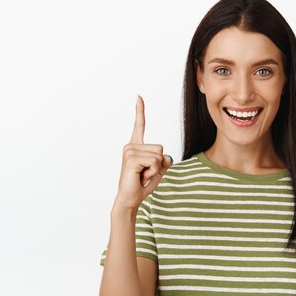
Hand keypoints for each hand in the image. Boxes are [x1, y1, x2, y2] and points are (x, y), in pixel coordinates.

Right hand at [113, 95, 172, 209]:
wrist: (130, 199)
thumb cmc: (142, 185)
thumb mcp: (158, 170)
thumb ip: (164, 161)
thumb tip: (166, 156)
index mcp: (135, 146)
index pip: (139, 125)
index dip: (140, 110)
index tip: (139, 96)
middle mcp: (130, 146)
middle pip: (160, 148)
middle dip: (159, 164)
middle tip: (145, 173)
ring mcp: (129, 151)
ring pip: (159, 155)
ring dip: (155, 169)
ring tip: (143, 175)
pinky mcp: (131, 159)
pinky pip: (155, 162)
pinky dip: (152, 172)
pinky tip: (141, 177)